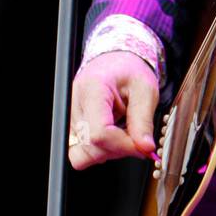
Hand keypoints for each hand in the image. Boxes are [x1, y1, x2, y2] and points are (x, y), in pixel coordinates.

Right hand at [69, 52, 158, 168]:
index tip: (141, 145)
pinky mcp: (71, 127)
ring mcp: (69, 117)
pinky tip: (114, 133)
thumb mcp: (145, 90)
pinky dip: (101, 148)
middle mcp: (74, 104)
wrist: (116, 62)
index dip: (123, 145)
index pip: (99, 134)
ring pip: (83, 154)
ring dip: (108, 150)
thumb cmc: (128, 70)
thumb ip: (143, 121)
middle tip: (135, 136)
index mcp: (92, 89)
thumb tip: (145, 148)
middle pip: (89, 147)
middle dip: (117, 150)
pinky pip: (83, 150)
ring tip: (123, 131)